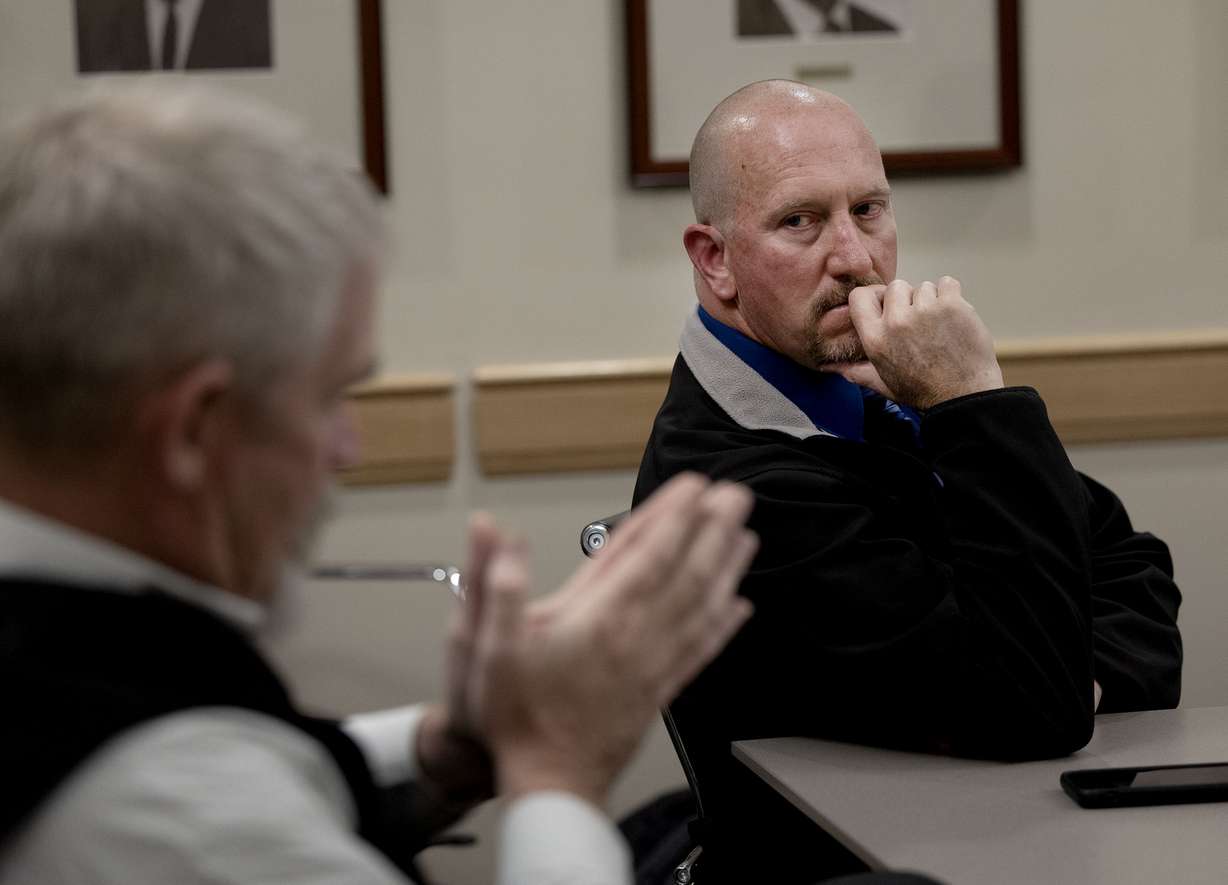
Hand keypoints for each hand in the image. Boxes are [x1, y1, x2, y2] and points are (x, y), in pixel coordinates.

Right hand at [453, 474, 756, 807]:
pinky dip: (724, 624)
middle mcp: (636, 636)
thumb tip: (496, 532)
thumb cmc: (517, 716)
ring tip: (746, 535)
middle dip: (712, 529)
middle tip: (735, 494)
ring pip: (702, 605)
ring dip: (726, 568)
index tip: (694, 485)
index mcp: (598, 618)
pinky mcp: (661, 689)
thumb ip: (495, 584)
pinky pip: (702, 649)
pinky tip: (740, 607)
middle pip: (686, 571)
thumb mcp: (486, 645)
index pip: (646, 553)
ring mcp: (654, 664)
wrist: (549, 784)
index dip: (673, 515)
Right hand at [824, 276, 1003, 409]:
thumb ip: (858, 372)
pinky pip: (947, 283)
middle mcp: (896, 321)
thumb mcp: (884, 384)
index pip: (859, 297)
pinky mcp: (952, 305)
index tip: (886, 304)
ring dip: (932, 300)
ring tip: (939, 324)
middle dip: (907, 299)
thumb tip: (835, 368)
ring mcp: (925, 310)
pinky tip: (953, 315)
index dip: (875, 296)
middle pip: (896, 286)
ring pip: (924, 286)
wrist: (964, 395)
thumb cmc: (924, 391)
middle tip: (919, 321)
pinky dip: (951, 295)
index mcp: (875, 338)